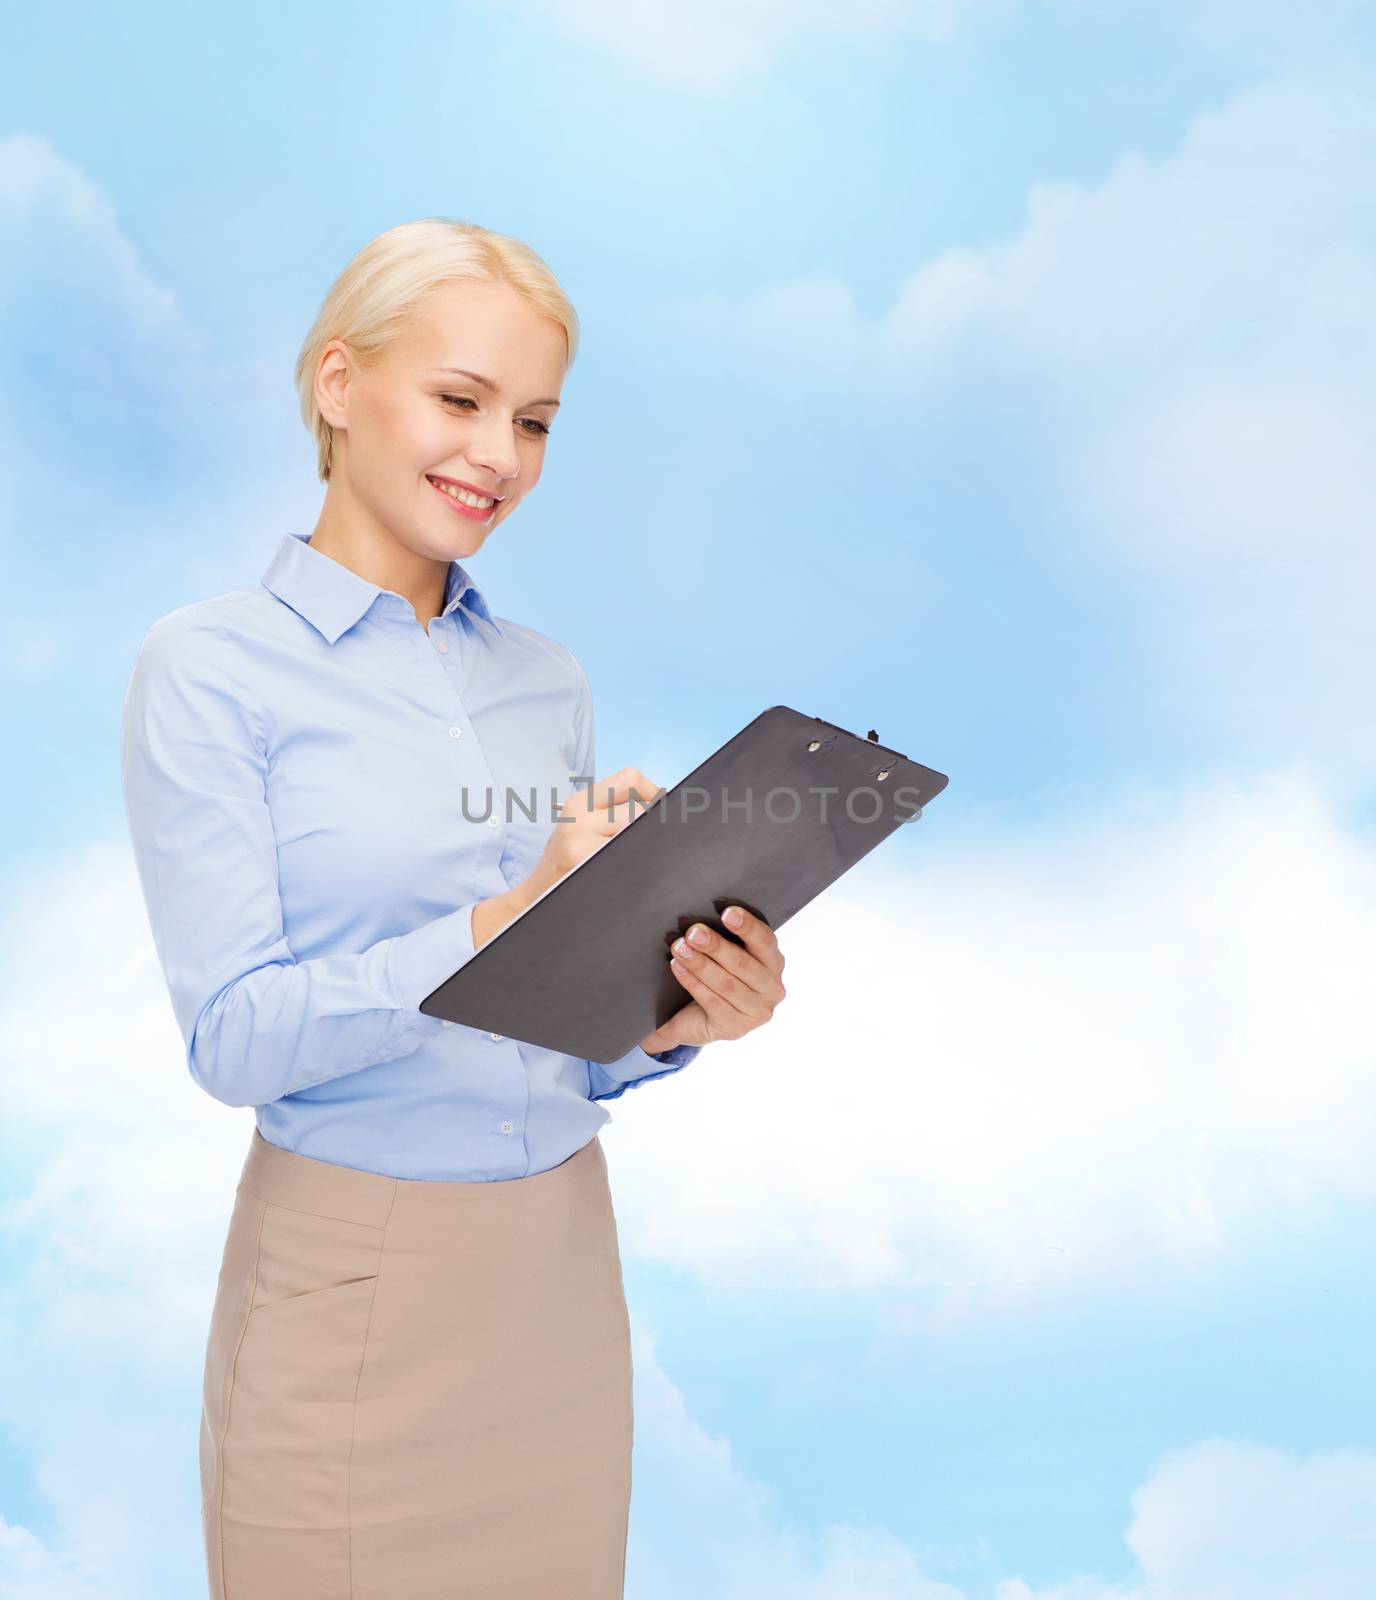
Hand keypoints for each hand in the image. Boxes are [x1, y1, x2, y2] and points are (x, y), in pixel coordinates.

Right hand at [526, 767, 664, 895]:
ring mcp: (578, 836)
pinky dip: (634, 866)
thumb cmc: (568, 863)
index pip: (629, 778)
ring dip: (643, 848)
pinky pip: (626, 855)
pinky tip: (624, 874)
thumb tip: (661, 806)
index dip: (653, 793)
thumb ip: (613, 812)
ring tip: (634, 861)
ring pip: (635, 831)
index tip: (660, 811)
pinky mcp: (582, 857)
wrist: (534, 897)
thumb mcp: (581, 828)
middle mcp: (578, 813)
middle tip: (650, 844)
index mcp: (581, 801)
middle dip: (652, 827)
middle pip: (638, 809)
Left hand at [639, 905, 785, 1052]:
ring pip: (726, 983)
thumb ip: (727, 939)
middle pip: (742, 964)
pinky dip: (692, 982)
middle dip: (716, 946)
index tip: (727, 913)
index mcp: (774, 964)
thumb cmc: (716, 978)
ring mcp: (756, 1013)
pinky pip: (712, 1001)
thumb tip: (703, 919)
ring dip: (700, 963)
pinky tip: (678, 967)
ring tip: (679, 948)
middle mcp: (772, 989)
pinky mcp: (735, 1028)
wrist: (699, 1020)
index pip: (765, 942)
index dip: (747, 926)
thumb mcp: (727, 958)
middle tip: (693, 932)